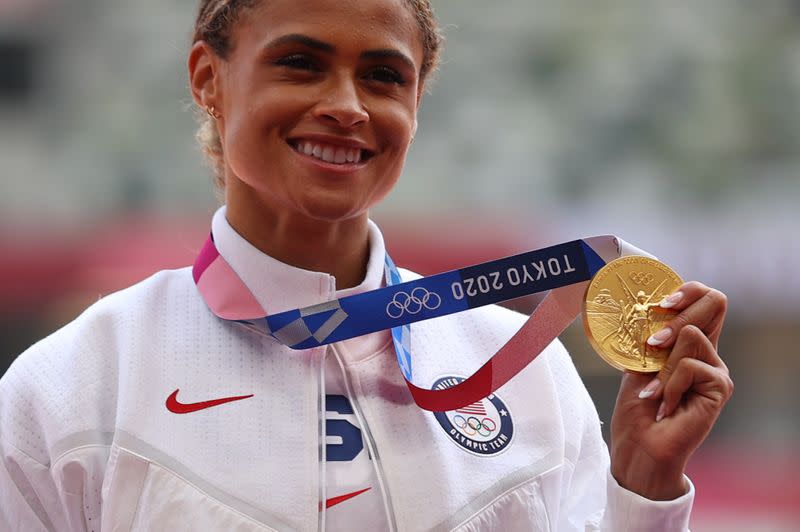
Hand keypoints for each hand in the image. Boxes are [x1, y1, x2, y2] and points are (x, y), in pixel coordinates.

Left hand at [609, 281, 733, 499]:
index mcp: (689, 343)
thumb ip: (651, 337)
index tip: (660, 303)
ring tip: (654, 392)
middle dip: (677, 315)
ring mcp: (716, 368)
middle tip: (653, 342)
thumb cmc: (636, 410)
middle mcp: (708, 352)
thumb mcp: (637, 364)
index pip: (705, 298)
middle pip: (716, 302)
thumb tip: (651, 307)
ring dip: (662, 364)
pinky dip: (668, 384)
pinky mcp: (720, 386)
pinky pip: (689, 365)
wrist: (639, 447)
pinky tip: (665, 405)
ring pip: (690, 335)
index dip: (688, 290)